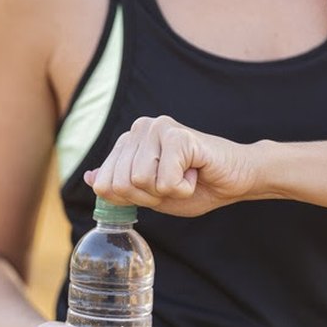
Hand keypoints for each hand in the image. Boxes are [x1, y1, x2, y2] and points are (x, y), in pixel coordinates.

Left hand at [85, 115, 258, 216]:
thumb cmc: (196, 186)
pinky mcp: (176, 135)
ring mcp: (157, 128)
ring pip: (139, 181)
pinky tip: (195, 173)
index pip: (104, 185)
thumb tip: (90, 178)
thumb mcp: (149, 194)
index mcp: (128, 141)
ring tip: (185, 175)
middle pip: (119, 184)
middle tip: (174, 182)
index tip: (158, 188)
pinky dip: (182, 188)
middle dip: (149, 196)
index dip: (133, 198)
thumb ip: (119, 186)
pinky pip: (163, 181)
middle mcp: (138, 128)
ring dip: (167, 191)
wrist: (237, 179)